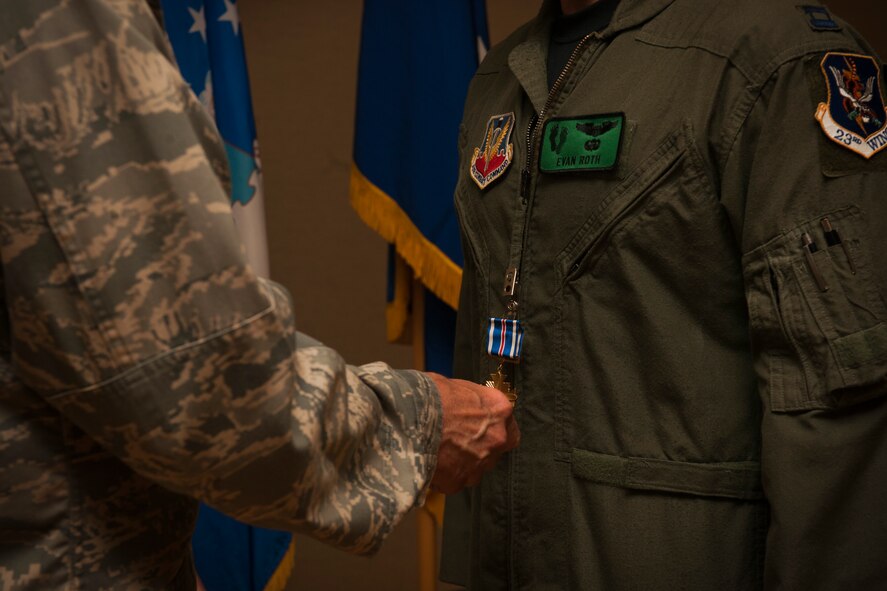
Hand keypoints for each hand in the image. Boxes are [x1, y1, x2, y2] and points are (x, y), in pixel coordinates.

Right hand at [426, 373, 519, 494]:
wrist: (405, 418)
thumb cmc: (427, 395)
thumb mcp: (452, 385)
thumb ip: (467, 399)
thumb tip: (462, 403)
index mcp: (498, 410)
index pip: (508, 422)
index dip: (492, 425)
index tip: (480, 424)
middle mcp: (496, 439)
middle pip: (496, 448)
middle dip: (480, 446)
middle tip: (459, 439)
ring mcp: (478, 464)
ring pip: (476, 468)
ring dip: (462, 462)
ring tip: (438, 451)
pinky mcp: (457, 482)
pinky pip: (453, 480)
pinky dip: (443, 475)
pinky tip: (428, 461)